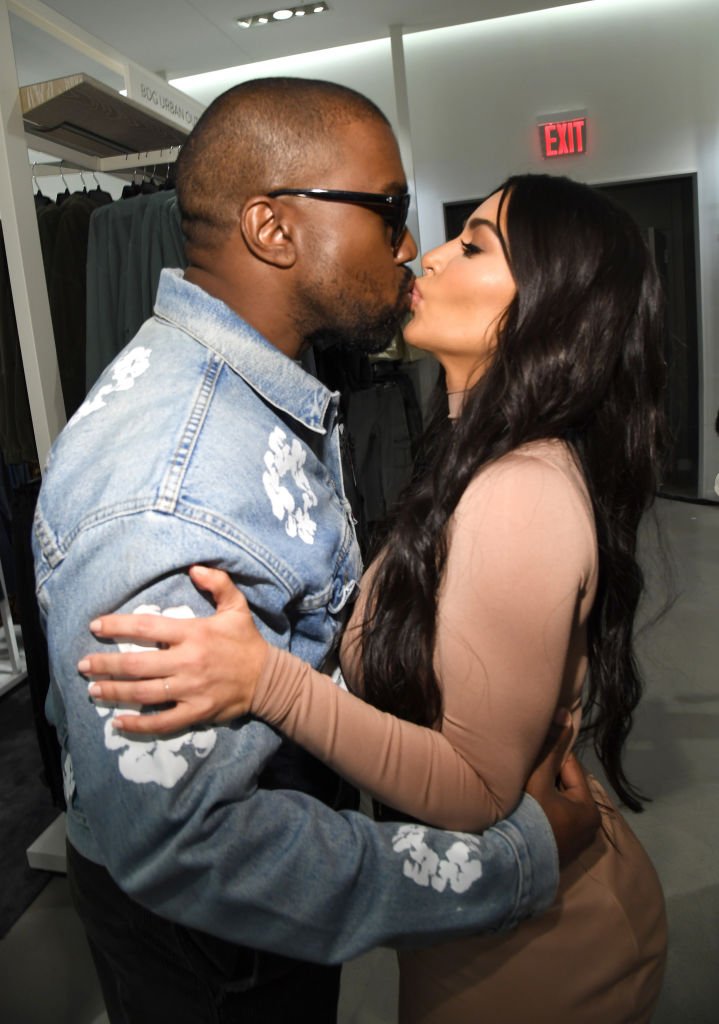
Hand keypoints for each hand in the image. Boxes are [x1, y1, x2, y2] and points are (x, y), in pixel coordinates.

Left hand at [78, 566, 268, 733]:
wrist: (268, 678)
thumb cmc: (246, 641)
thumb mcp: (237, 606)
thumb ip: (218, 583)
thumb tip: (194, 568)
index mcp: (193, 633)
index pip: (147, 626)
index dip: (118, 626)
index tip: (95, 625)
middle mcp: (188, 662)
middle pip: (137, 664)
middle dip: (105, 665)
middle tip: (83, 665)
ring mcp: (191, 690)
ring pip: (144, 693)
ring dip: (114, 692)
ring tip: (93, 689)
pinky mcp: (196, 712)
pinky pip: (162, 721)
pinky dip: (138, 723)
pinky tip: (119, 722)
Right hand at [525, 713, 599, 867]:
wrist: (513, 867)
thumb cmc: (532, 818)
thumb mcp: (540, 779)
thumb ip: (553, 747)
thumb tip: (565, 713)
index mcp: (590, 809)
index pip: (569, 768)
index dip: (549, 756)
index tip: (530, 751)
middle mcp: (589, 827)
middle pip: (563, 787)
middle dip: (545, 777)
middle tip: (522, 770)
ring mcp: (574, 843)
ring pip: (555, 804)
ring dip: (540, 796)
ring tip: (519, 787)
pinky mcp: (558, 853)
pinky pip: (550, 822)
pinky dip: (538, 813)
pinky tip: (522, 809)